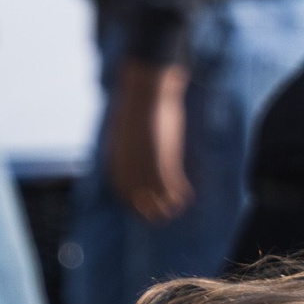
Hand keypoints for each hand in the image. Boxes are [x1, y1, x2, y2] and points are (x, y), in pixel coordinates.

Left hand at [106, 59, 191, 222]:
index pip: (123, 195)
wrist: (146, 91)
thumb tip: (127, 150)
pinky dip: (183, 195)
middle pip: (141, 206)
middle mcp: (129, 172)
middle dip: (153, 211)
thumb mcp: (122, 130)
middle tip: (165, 211)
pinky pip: (176, 191)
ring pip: (160, 203)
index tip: (146, 205)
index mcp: (115, 163)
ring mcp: (146, 170)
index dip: (135, 205)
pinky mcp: (165, 164)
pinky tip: (188, 195)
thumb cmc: (135, 105)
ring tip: (179, 206)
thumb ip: (123, 147)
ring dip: (170, 206)